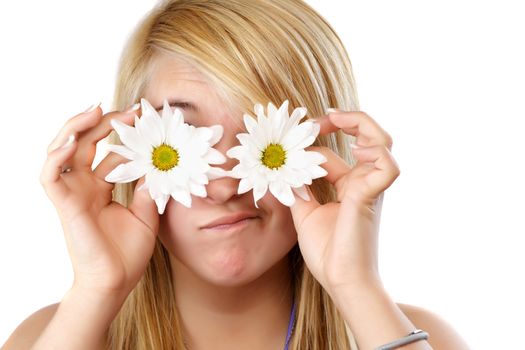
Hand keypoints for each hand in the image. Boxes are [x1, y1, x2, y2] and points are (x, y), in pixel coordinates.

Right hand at [39, 103, 158, 298]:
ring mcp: (73, 194)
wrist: (117, 281)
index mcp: (102, 188)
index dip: (123, 134)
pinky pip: (50, 177)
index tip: (143, 118)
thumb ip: (149, 188)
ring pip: (61, 152)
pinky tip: (70, 142)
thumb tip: (158, 163)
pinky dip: (55, 157)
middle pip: (85, 144)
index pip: (108, 152)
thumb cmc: (128, 252)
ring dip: (75, 128)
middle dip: (103, 122)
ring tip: (95, 110)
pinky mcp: (64, 205)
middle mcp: (85, 187)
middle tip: (128, 110)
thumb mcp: (147, 213)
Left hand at [290, 110, 399, 294]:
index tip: (297, 132)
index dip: (316, 138)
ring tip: (336, 120)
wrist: (341, 280)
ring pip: (382, 142)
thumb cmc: (328, 252)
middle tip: (322, 117)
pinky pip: (388, 167)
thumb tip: (284, 169)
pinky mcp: (372, 197)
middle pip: (368, 135)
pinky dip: (376, 152)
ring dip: (361, 125)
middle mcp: (363, 182)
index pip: (334, 150)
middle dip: (345, 119)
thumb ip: (297, 189)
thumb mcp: (304, 213)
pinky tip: (355, 150)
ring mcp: (371, 188)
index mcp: (348, 185)